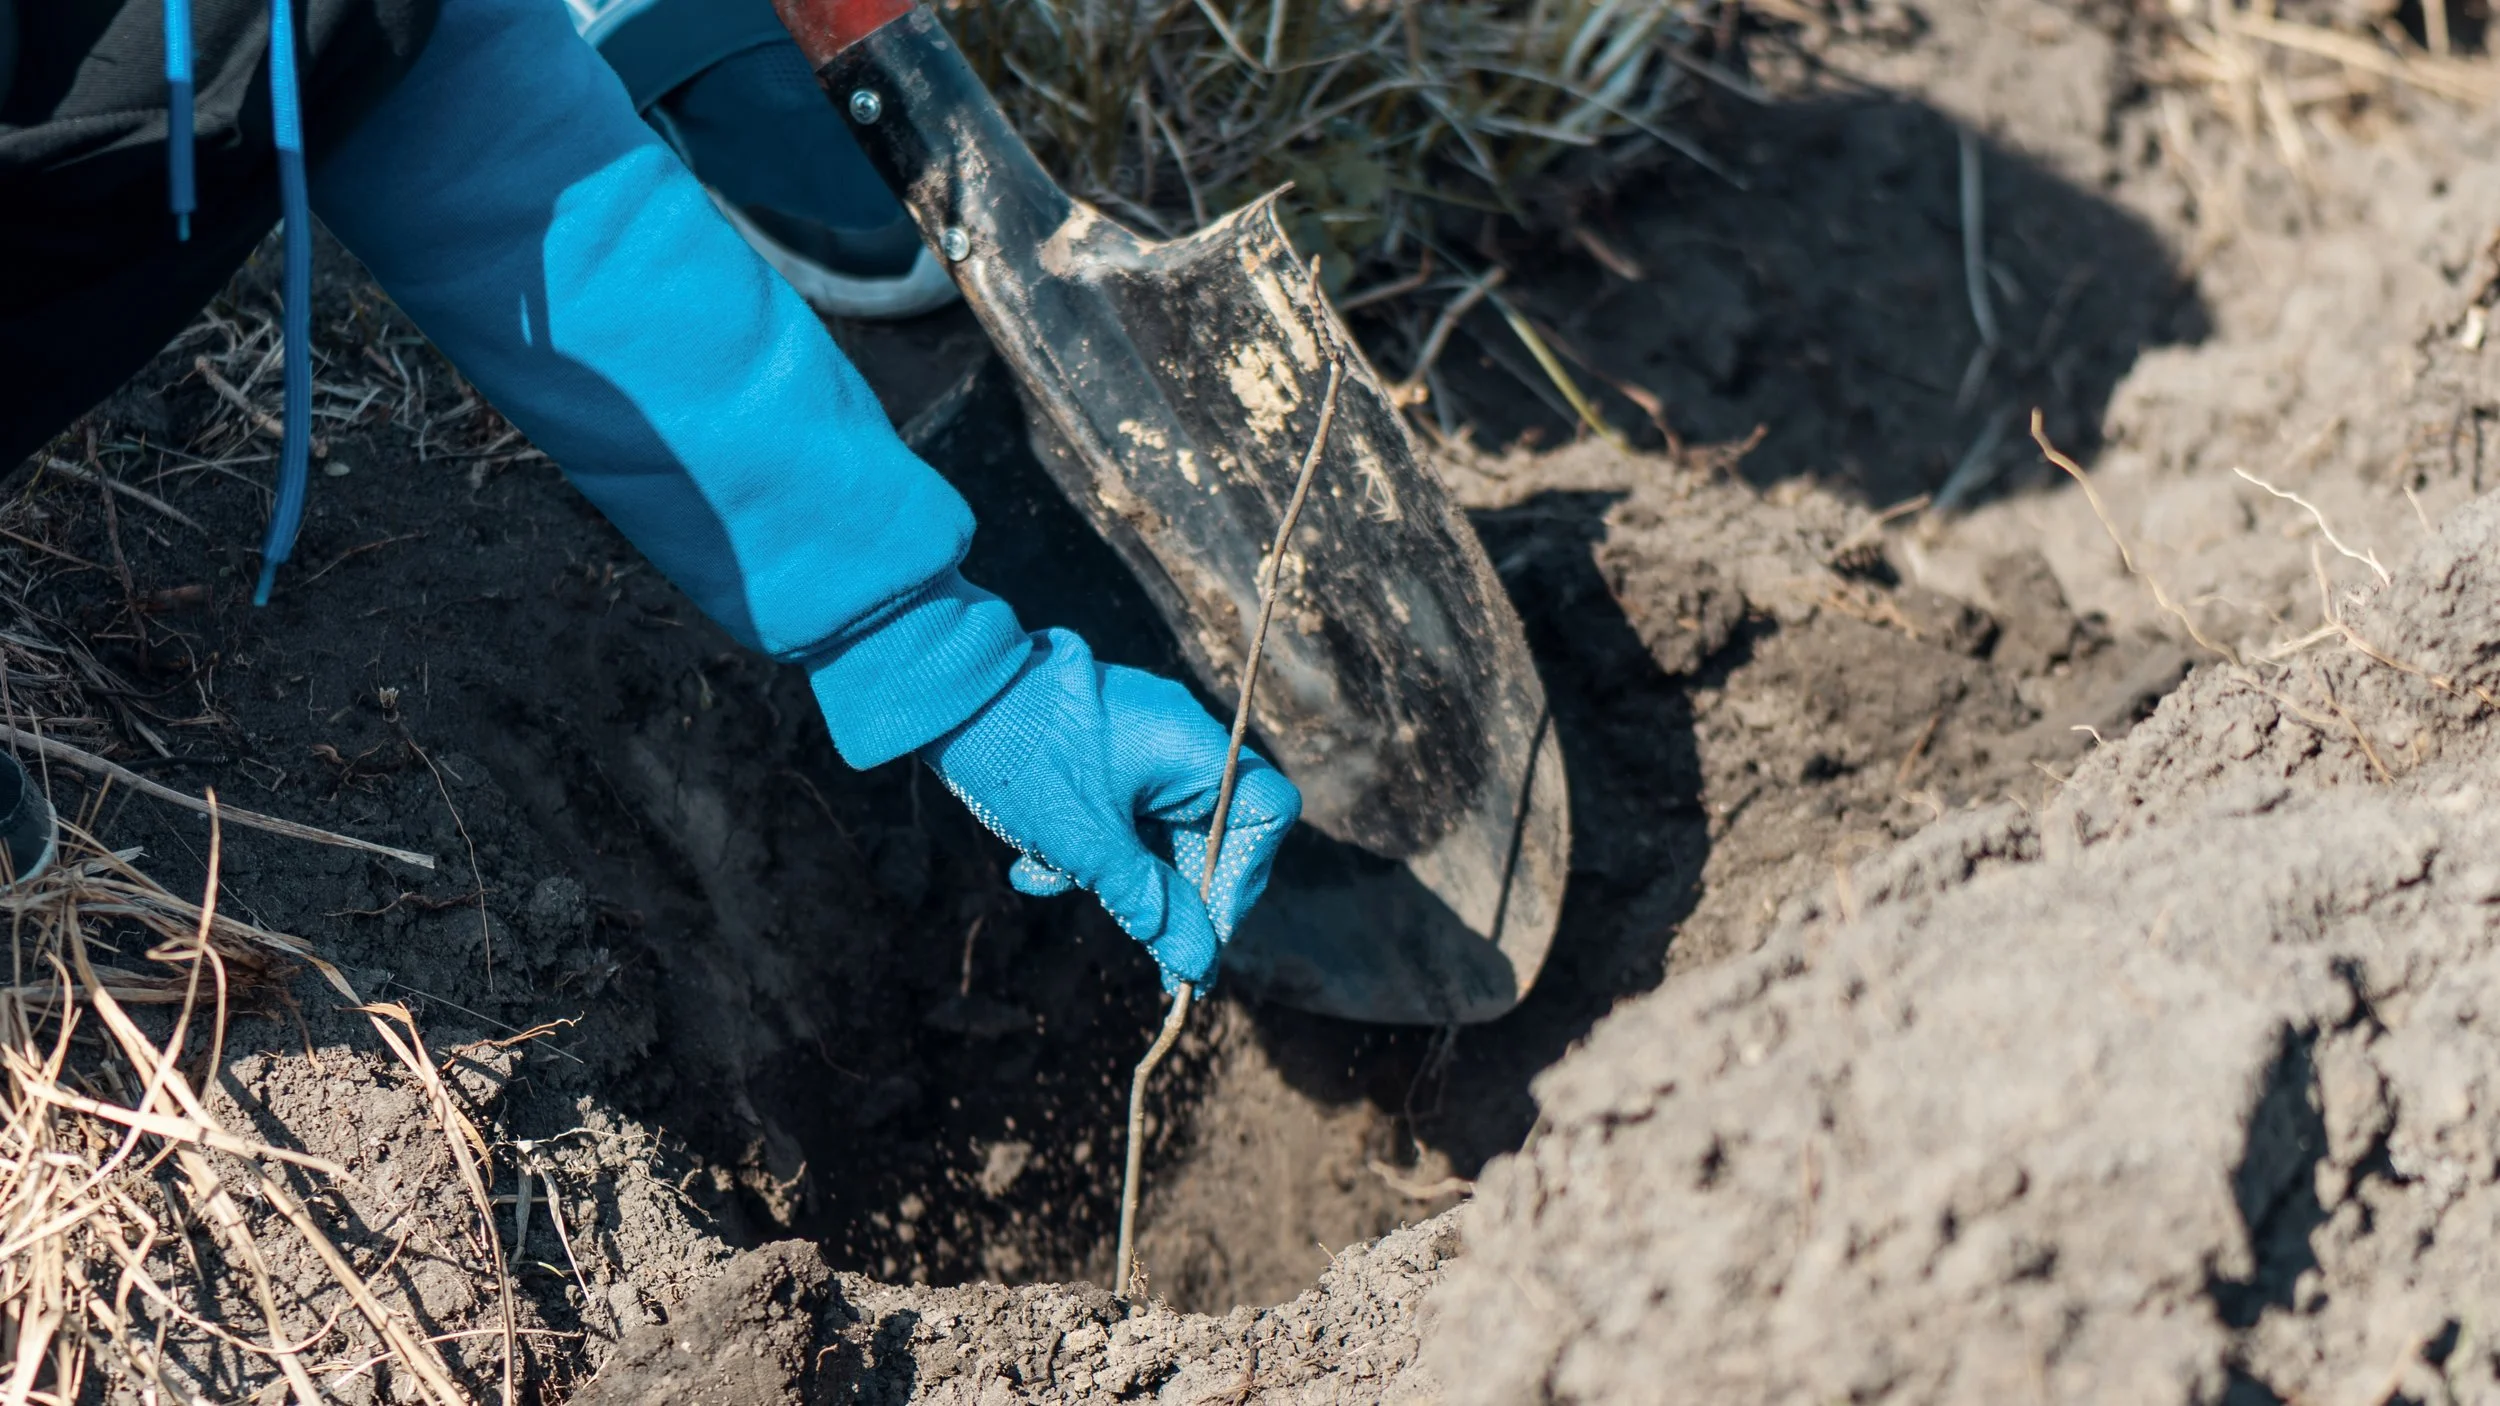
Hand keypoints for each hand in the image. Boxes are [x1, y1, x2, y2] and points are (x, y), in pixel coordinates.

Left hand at [923, 630, 1299, 987]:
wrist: (941, 695)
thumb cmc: (1023, 758)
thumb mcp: (1088, 844)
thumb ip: (1149, 904)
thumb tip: (1199, 966)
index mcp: (1195, 749)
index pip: (1267, 813)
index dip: (1245, 877)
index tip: (1203, 928)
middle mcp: (1179, 740)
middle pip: (1211, 832)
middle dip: (1170, 890)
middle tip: (1146, 943)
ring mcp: (1141, 742)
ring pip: (1157, 830)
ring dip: (1118, 872)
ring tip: (1057, 883)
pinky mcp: (1103, 751)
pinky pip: (1122, 813)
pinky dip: (1091, 847)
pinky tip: (1034, 868)